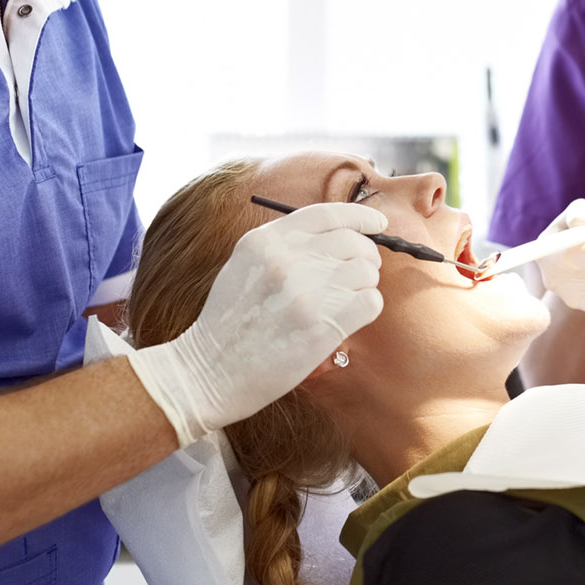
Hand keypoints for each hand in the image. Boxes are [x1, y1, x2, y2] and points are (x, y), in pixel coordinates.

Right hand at [128, 203, 385, 446]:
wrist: (208, 371)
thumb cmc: (228, 323)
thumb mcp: (243, 266)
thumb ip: (282, 246)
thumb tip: (334, 235)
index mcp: (265, 240)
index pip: (327, 213)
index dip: (360, 216)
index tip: (376, 223)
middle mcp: (286, 259)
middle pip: (353, 242)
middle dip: (366, 256)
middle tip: (361, 274)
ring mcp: (304, 291)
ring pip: (365, 271)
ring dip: (364, 285)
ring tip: (347, 300)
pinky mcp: (321, 325)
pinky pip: (369, 302)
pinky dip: (367, 308)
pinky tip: (350, 317)